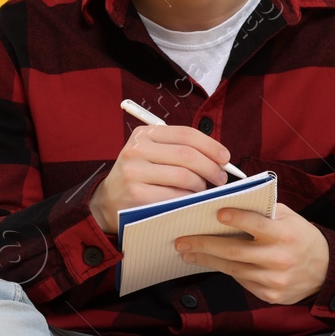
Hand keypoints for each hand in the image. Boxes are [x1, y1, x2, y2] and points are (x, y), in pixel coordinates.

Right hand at [89, 124, 230, 235]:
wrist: (109, 200)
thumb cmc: (140, 176)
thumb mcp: (152, 154)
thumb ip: (179, 150)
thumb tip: (220, 157)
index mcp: (144, 134)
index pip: (186, 134)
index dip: (211, 145)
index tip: (225, 158)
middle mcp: (137, 149)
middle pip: (188, 155)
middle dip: (211, 167)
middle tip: (220, 178)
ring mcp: (134, 172)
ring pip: (184, 177)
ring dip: (201, 186)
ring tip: (204, 190)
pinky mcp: (136, 194)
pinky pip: (175, 196)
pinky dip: (189, 200)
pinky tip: (191, 201)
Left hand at [175, 202, 329, 304]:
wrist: (325, 270)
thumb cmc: (300, 238)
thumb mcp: (290, 219)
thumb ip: (264, 212)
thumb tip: (229, 204)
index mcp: (285, 235)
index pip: (257, 225)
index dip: (237, 218)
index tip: (217, 212)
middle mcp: (279, 259)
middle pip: (235, 252)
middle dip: (204, 245)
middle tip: (182, 241)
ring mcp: (274, 280)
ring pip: (233, 269)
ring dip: (207, 260)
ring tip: (188, 253)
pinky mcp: (270, 295)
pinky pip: (241, 281)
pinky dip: (225, 270)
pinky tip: (211, 263)